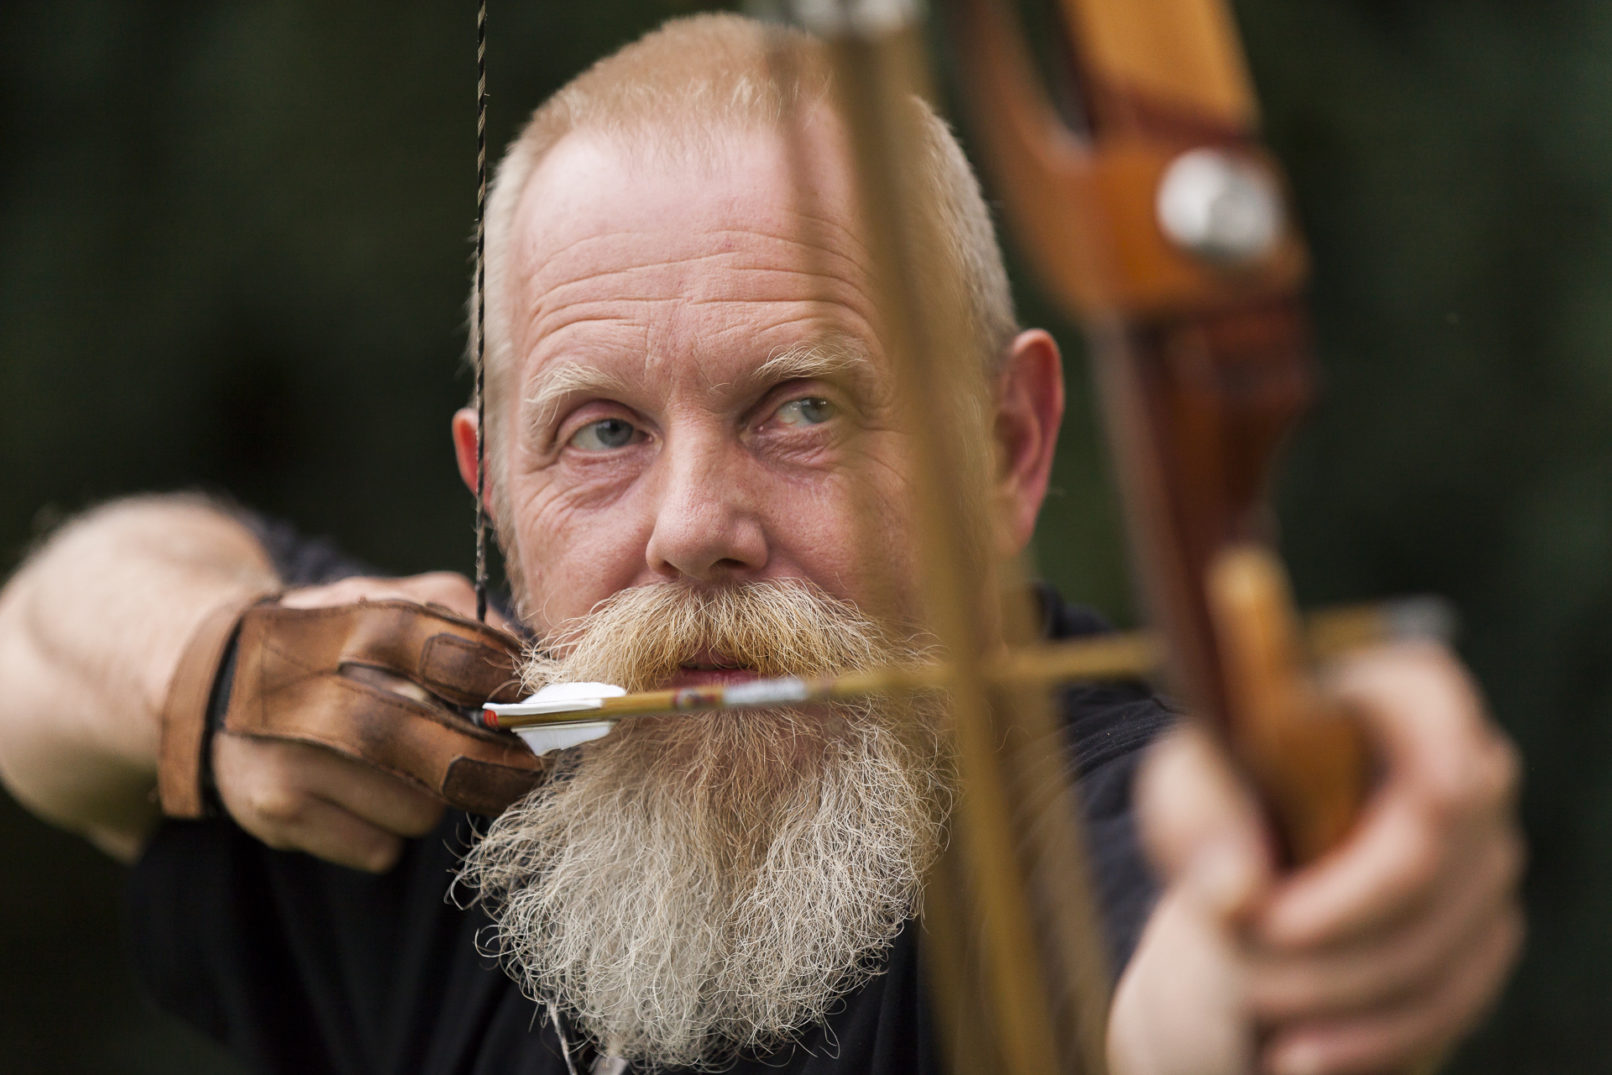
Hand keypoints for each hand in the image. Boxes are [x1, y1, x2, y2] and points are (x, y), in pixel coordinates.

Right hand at [212, 572, 522, 871]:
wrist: (215, 680)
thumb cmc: (330, 642)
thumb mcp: (382, 602)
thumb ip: (460, 615)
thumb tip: (531, 662)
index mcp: (352, 623)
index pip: (453, 655)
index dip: (503, 685)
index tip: (522, 702)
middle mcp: (315, 690)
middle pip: (442, 752)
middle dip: (495, 767)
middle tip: (520, 768)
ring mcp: (291, 756)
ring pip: (420, 810)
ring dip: (436, 799)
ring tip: (404, 767)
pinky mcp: (276, 811)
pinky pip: (380, 847)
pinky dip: (389, 832)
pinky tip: (359, 795)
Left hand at [1110, 643, 1523, 1074]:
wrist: (1233, 903)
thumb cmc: (1213, 817)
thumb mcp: (1183, 792)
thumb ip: (1194, 816)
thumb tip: (1237, 894)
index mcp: (1385, 699)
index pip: (1431, 697)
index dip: (1441, 742)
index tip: (1428, 797)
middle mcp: (1457, 774)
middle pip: (1433, 845)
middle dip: (1337, 908)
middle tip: (1246, 932)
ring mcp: (1480, 864)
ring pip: (1434, 938)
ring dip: (1329, 980)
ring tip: (1246, 993)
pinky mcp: (1478, 945)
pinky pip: (1442, 1004)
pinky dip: (1362, 1038)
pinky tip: (1291, 1055)